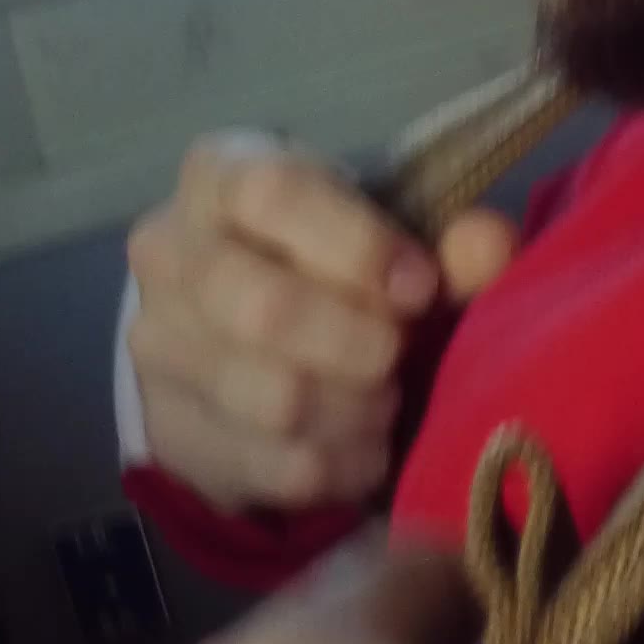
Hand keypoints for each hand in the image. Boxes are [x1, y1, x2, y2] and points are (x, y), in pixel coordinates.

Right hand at [127, 132, 526, 511]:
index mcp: (220, 176)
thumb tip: (487, 243)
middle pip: (266, 310)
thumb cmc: (331, 256)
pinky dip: (344, 463)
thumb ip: (448, 239)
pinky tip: (366, 443)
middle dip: (361, 343)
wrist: (241, 328)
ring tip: (386, 395)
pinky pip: (275, 466)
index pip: (274, 195)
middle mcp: (168, 253)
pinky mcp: (171, 432)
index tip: (419, 287)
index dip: (358, 245)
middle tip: (401, 351)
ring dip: (357, 408)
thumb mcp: (386, 228)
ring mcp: (156, 346)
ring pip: (275, 399)